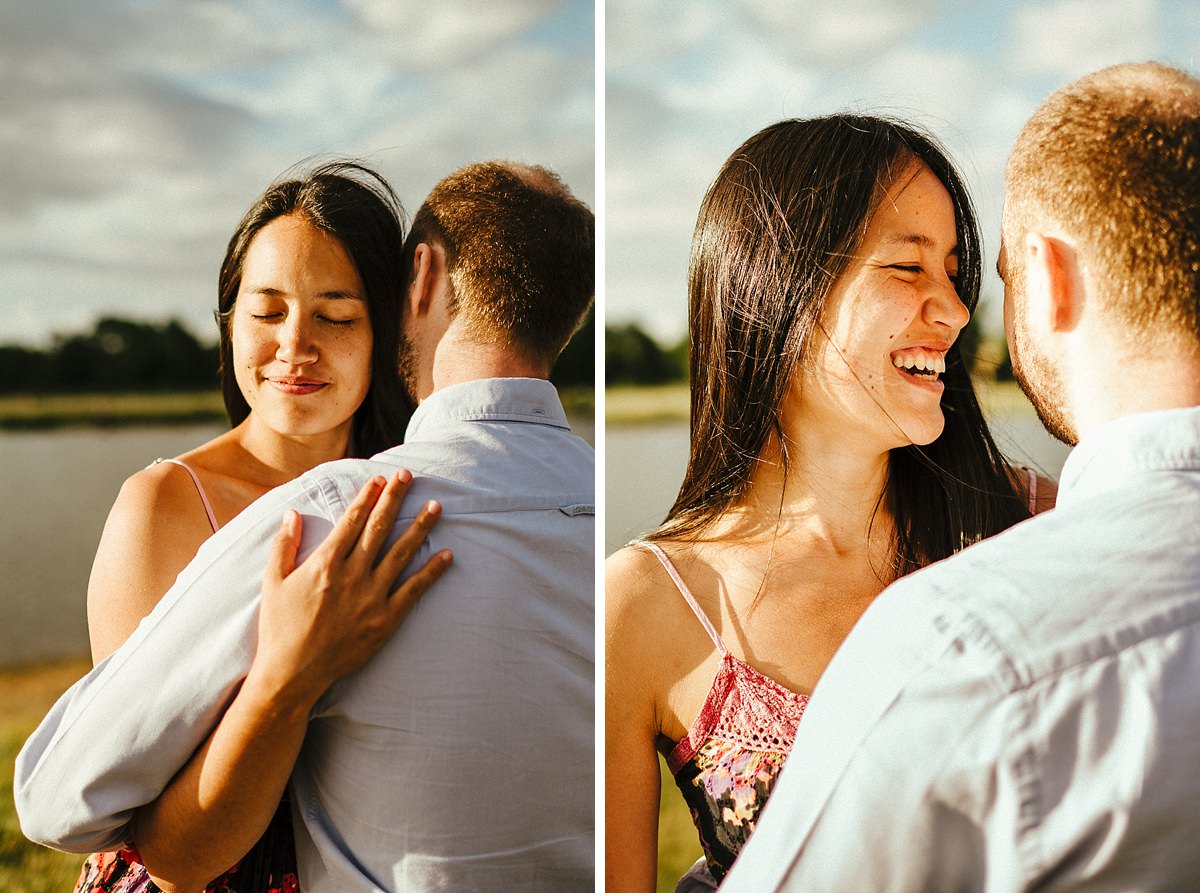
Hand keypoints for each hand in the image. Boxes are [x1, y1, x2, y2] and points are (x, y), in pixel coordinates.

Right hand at [251, 469, 451, 714]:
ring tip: (436, 507)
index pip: (352, 521)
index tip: (381, 479)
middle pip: (379, 528)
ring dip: (420, 528)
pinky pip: (414, 590)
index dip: (368, 497)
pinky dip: (432, 572)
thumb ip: (284, 546)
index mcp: (325, 563)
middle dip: (395, 499)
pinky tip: (447, 555)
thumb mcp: (272, 583)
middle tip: (409, 476)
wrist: (292, 673)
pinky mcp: (386, 619)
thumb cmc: (279, 628)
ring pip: (401, 553)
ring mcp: (371, 597)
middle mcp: (352, 575)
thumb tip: (292, 513)